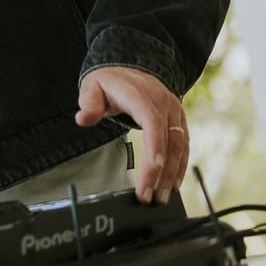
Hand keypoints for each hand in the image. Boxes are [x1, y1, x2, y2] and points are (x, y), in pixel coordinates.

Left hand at [76, 65, 187, 204]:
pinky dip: (180, 166)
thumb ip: (89, 103)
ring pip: (180, 147)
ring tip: (163, 196)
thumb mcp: (92, 87)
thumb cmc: (110, 81)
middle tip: (151, 195)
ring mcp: (175, 113)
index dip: (156, 146)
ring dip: (173, 173)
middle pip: (169, 140)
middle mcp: (164, 104)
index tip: (154, 169)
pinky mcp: (179, 121)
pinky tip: (173, 183)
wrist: (129, 68)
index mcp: (142, 96)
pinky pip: (183, 146)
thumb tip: (83, 118)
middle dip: (161, 171)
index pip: (152, 122)